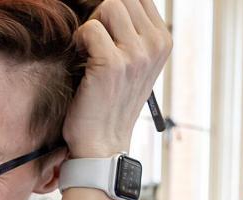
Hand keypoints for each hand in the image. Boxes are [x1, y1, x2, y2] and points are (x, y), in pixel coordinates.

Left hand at [62, 0, 171, 157]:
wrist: (102, 142)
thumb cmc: (109, 103)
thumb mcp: (132, 65)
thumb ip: (131, 34)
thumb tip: (110, 5)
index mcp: (163, 41)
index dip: (114, 10)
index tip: (103, 32)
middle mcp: (155, 45)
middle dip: (102, 14)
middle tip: (93, 43)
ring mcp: (136, 54)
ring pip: (109, 6)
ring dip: (91, 25)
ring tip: (88, 50)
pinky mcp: (112, 64)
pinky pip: (90, 28)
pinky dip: (80, 39)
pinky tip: (81, 58)